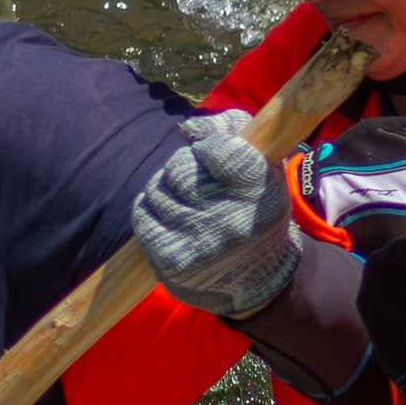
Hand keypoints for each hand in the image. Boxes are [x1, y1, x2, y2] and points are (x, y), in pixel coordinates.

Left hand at [133, 110, 299, 320]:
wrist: (260, 277)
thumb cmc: (255, 208)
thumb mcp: (263, 162)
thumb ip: (231, 127)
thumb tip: (188, 128)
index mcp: (260, 189)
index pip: (217, 146)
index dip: (210, 148)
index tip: (216, 160)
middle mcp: (231, 219)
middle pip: (179, 167)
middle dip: (184, 168)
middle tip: (201, 187)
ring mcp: (199, 243)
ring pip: (157, 189)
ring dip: (166, 191)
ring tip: (188, 205)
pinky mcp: (173, 261)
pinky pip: (142, 216)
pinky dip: (151, 212)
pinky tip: (171, 219)